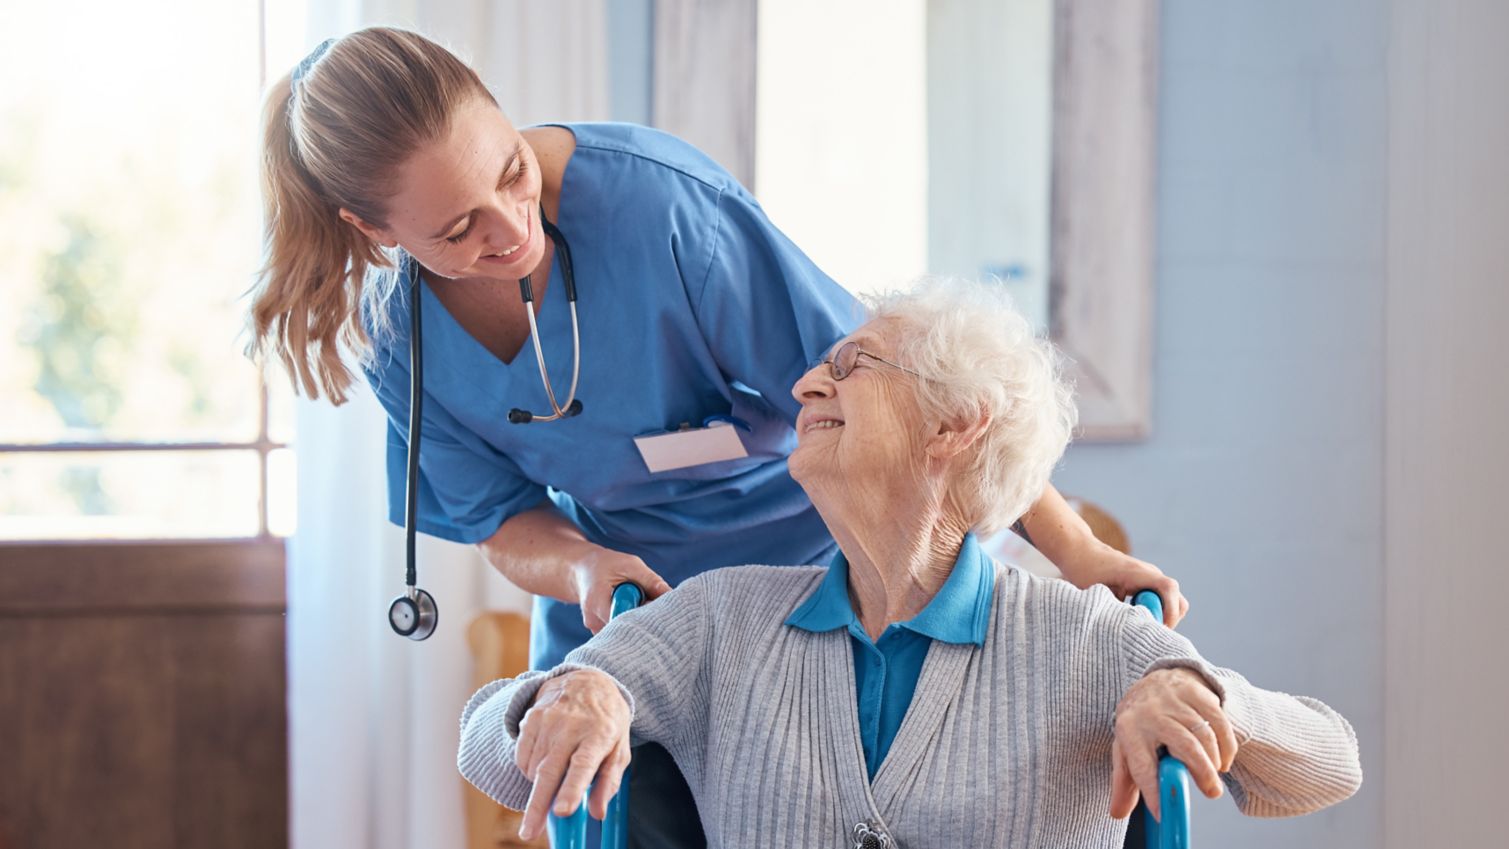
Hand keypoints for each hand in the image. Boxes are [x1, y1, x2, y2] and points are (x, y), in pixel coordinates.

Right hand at [515, 669, 632, 840]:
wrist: (588, 680)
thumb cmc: (607, 720)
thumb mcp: (620, 748)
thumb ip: (609, 781)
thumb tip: (597, 812)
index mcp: (599, 733)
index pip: (583, 765)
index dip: (571, 789)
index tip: (562, 811)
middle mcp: (571, 725)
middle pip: (550, 771)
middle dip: (538, 805)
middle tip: (529, 832)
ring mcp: (548, 720)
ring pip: (534, 767)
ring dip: (540, 786)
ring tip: (556, 777)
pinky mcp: (531, 717)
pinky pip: (522, 756)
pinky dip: (529, 771)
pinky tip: (543, 765)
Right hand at [569, 549, 671, 632]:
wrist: (582, 571)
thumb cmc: (607, 565)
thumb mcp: (629, 565)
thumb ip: (649, 580)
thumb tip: (670, 594)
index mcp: (596, 602)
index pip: (624, 620)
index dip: (643, 616)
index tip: (656, 606)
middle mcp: (593, 621)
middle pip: (625, 630)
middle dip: (642, 620)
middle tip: (651, 603)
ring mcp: (595, 629)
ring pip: (623, 633)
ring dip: (636, 620)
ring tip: (637, 602)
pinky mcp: (600, 632)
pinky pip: (619, 633)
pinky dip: (629, 622)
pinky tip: (631, 609)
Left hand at [1060, 541, 1188, 626]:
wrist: (1079, 550)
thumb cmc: (1085, 568)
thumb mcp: (1098, 592)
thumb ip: (1116, 610)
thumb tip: (1130, 629)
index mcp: (1140, 573)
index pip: (1169, 589)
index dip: (1170, 612)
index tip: (1159, 629)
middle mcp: (1150, 574)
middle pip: (1177, 599)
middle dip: (1169, 619)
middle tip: (1149, 632)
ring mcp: (1148, 578)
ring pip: (1169, 601)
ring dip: (1160, 615)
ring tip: (1138, 624)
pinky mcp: (1143, 583)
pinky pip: (1158, 600)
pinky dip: (1152, 611)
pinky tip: (1132, 617)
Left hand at [1110, 668, 1237, 820]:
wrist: (1153, 682)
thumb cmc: (1140, 724)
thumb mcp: (1125, 749)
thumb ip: (1124, 782)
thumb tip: (1118, 813)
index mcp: (1128, 729)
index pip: (1141, 766)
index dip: (1153, 792)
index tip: (1164, 814)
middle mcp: (1151, 712)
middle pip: (1185, 746)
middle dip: (1202, 773)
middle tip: (1211, 792)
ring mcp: (1175, 700)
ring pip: (1205, 736)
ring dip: (1214, 761)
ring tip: (1213, 776)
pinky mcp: (1197, 692)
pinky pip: (1219, 722)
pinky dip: (1226, 746)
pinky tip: (1222, 760)